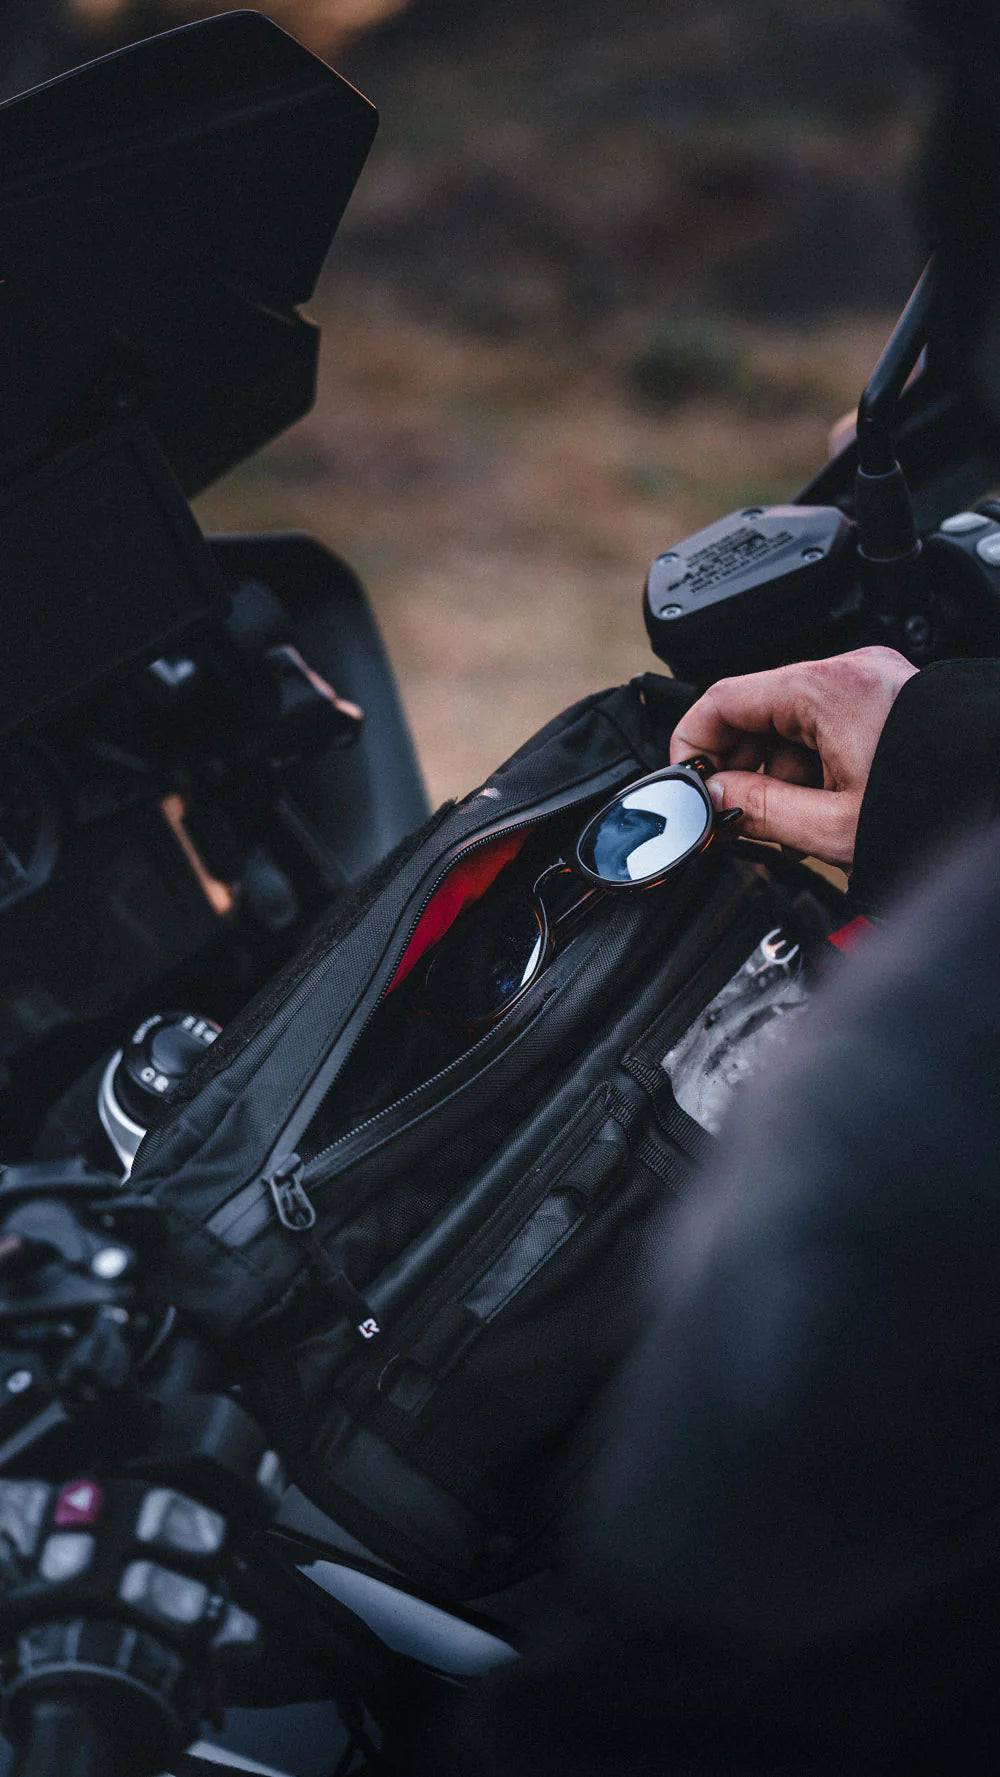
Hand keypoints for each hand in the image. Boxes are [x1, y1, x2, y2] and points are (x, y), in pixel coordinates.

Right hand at [669, 647, 918, 868]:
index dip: (692, 744)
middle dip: (738, 768)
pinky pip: (826, 727)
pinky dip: (810, 767)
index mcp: (827, 689)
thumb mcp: (831, 827)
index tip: (686, 784)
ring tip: (783, 829)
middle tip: (729, 818)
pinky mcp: (889, 703)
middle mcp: (849, 673)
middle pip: (757, 710)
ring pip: (791, 723)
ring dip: (776, 773)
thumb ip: (757, 810)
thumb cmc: (937, 810)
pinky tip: (815, 813)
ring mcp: (872, 684)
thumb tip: (713, 799)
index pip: (724, 698)